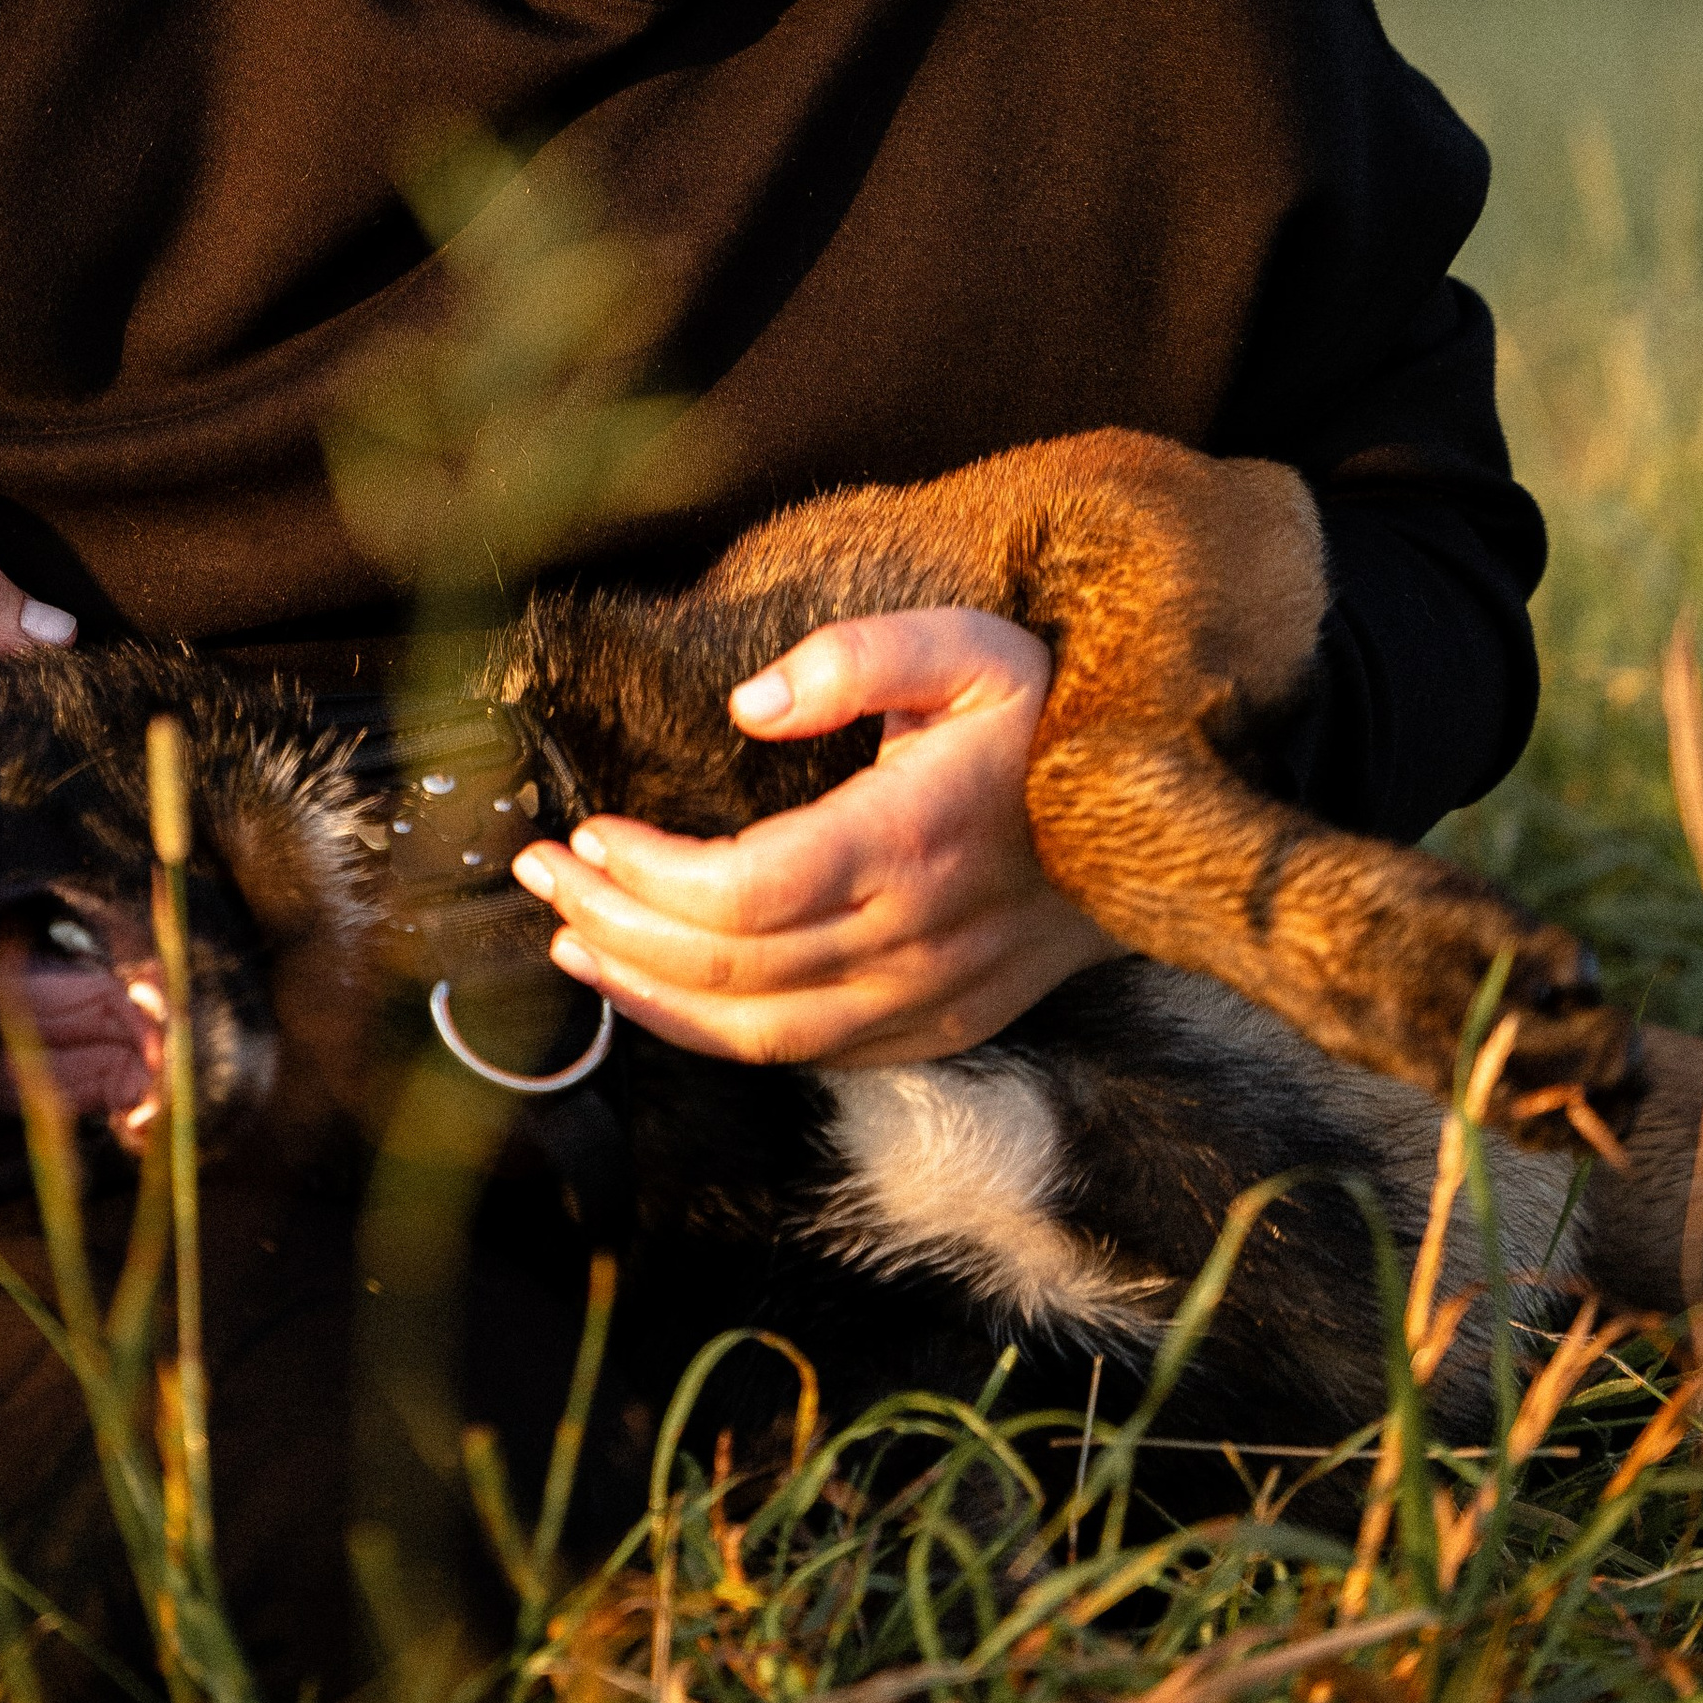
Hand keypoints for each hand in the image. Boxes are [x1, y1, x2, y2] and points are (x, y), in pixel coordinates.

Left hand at [511, 606, 1115, 1066]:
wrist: (1160, 816)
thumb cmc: (1050, 718)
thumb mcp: (968, 645)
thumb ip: (855, 658)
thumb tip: (748, 703)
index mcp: (910, 842)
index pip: (744, 891)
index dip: (647, 875)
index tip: (586, 829)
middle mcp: (913, 939)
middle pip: (728, 969)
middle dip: (615, 925)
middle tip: (543, 874)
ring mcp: (927, 998)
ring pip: (758, 1033)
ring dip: (649, 994)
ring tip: (573, 941)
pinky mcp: (936, 1027)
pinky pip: (808, 1057)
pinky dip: (718, 1034)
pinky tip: (662, 993)